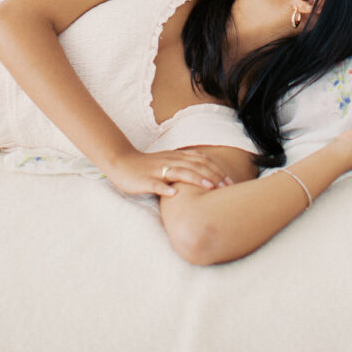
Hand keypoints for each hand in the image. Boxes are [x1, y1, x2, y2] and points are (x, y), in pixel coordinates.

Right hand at [104, 146, 234, 197]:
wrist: (122, 162)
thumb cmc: (147, 166)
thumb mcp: (169, 162)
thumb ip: (186, 166)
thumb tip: (207, 175)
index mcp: (177, 157)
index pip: (201, 161)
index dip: (217, 170)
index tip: (230, 181)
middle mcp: (170, 161)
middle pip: (195, 166)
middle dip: (213, 176)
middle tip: (227, 187)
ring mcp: (157, 170)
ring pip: (179, 172)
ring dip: (195, 179)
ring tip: (209, 187)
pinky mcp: (145, 180)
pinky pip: (156, 184)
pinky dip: (165, 188)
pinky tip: (174, 194)